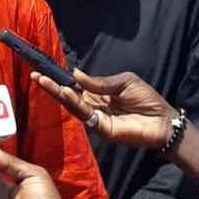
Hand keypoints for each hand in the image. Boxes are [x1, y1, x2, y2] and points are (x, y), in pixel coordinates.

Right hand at [32, 69, 177, 149]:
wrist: (164, 121)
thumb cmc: (147, 99)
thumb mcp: (124, 82)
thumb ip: (100, 82)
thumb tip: (76, 74)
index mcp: (98, 93)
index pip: (75, 85)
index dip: (60, 78)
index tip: (44, 69)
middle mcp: (93, 105)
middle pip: (68, 95)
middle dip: (51, 85)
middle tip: (35, 75)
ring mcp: (96, 117)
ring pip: (72, 104)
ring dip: (58, 92)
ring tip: (44, 81)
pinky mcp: (101, 128)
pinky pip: (85, 114)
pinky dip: (74, 103)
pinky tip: (65, 92)